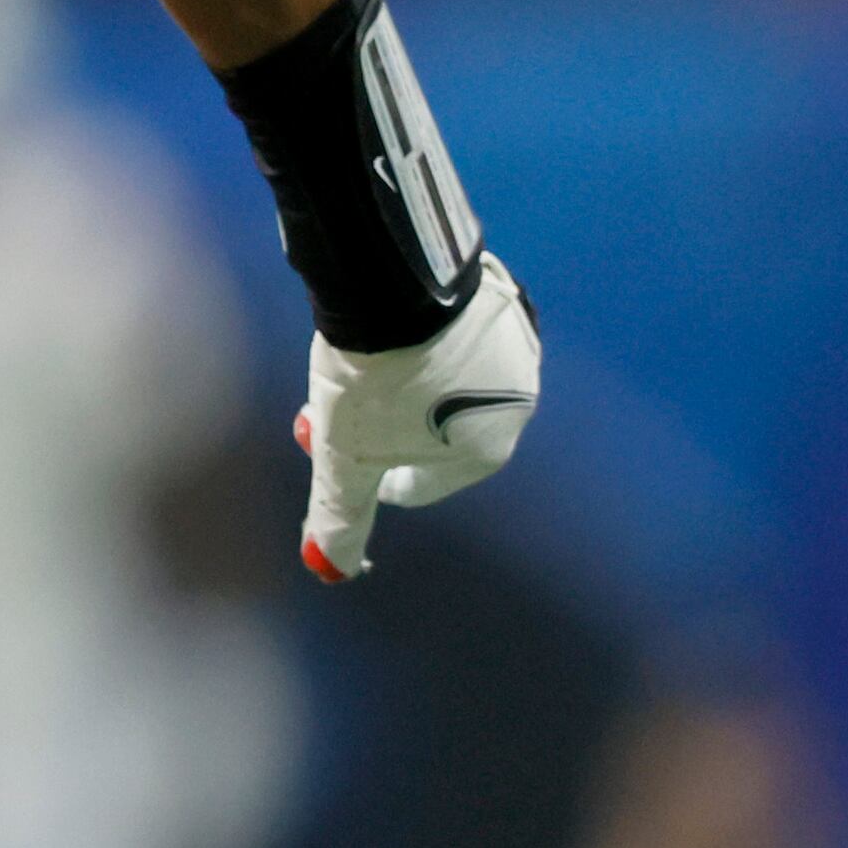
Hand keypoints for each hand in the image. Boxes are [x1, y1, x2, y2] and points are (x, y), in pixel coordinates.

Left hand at [295, 254, 538, 582]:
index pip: (424, 481)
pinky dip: (427, 338)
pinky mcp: (502, 296)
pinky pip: (460, 332)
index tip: (342, 457)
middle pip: (436, 428)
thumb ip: (341, 514)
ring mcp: (517, 344)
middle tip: (336, 405)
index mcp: (488, 448)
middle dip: (385, 425)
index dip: (375, 475)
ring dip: (409, 380)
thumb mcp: (345, 456)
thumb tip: (330, 570)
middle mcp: (518, 401)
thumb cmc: (373, 378)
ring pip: (451, 378)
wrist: (392, 278)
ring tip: (362, 362)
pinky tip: (391, 325)